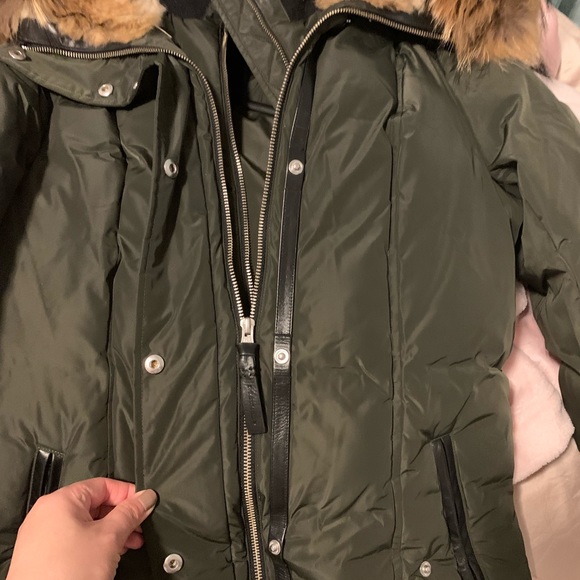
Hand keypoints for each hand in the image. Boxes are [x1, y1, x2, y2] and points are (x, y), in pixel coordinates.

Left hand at [7, 478, 157, 579]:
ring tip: (129, 545)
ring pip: (86, 524)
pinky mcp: (42, 556)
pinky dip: (95, 544)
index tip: (145, 505)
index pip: (104, 485)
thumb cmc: (69, 572)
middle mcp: (48, 514)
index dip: (128, 494)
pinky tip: (109, 556)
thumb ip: (130, 513)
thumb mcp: (109, 537)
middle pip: (96, 504)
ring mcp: (42, 536)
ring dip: (112, 532)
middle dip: (122, 517)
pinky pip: (74, 540)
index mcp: (61, 500)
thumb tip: (146, 497)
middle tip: (140, 528)